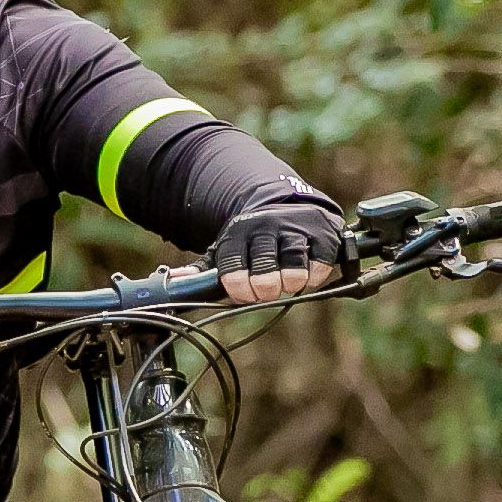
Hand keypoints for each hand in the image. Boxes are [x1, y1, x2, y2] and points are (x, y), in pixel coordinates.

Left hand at [209, 204, 346, 305]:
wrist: (290, 206)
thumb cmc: (253, 242)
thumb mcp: (226, 250)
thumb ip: (202, 270)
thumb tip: (177, 281)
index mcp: (239, 231)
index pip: (233, 266)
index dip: (238, 289)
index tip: (243, 295)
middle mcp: (268, 225)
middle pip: (265, 271)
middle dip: (264, 290)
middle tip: (266, 291)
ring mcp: (297, 227)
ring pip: (294, 267)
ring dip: (290, 283)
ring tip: (287, 283)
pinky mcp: (324, 233)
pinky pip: (321, 264)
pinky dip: (314, 277)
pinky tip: (307, 274)